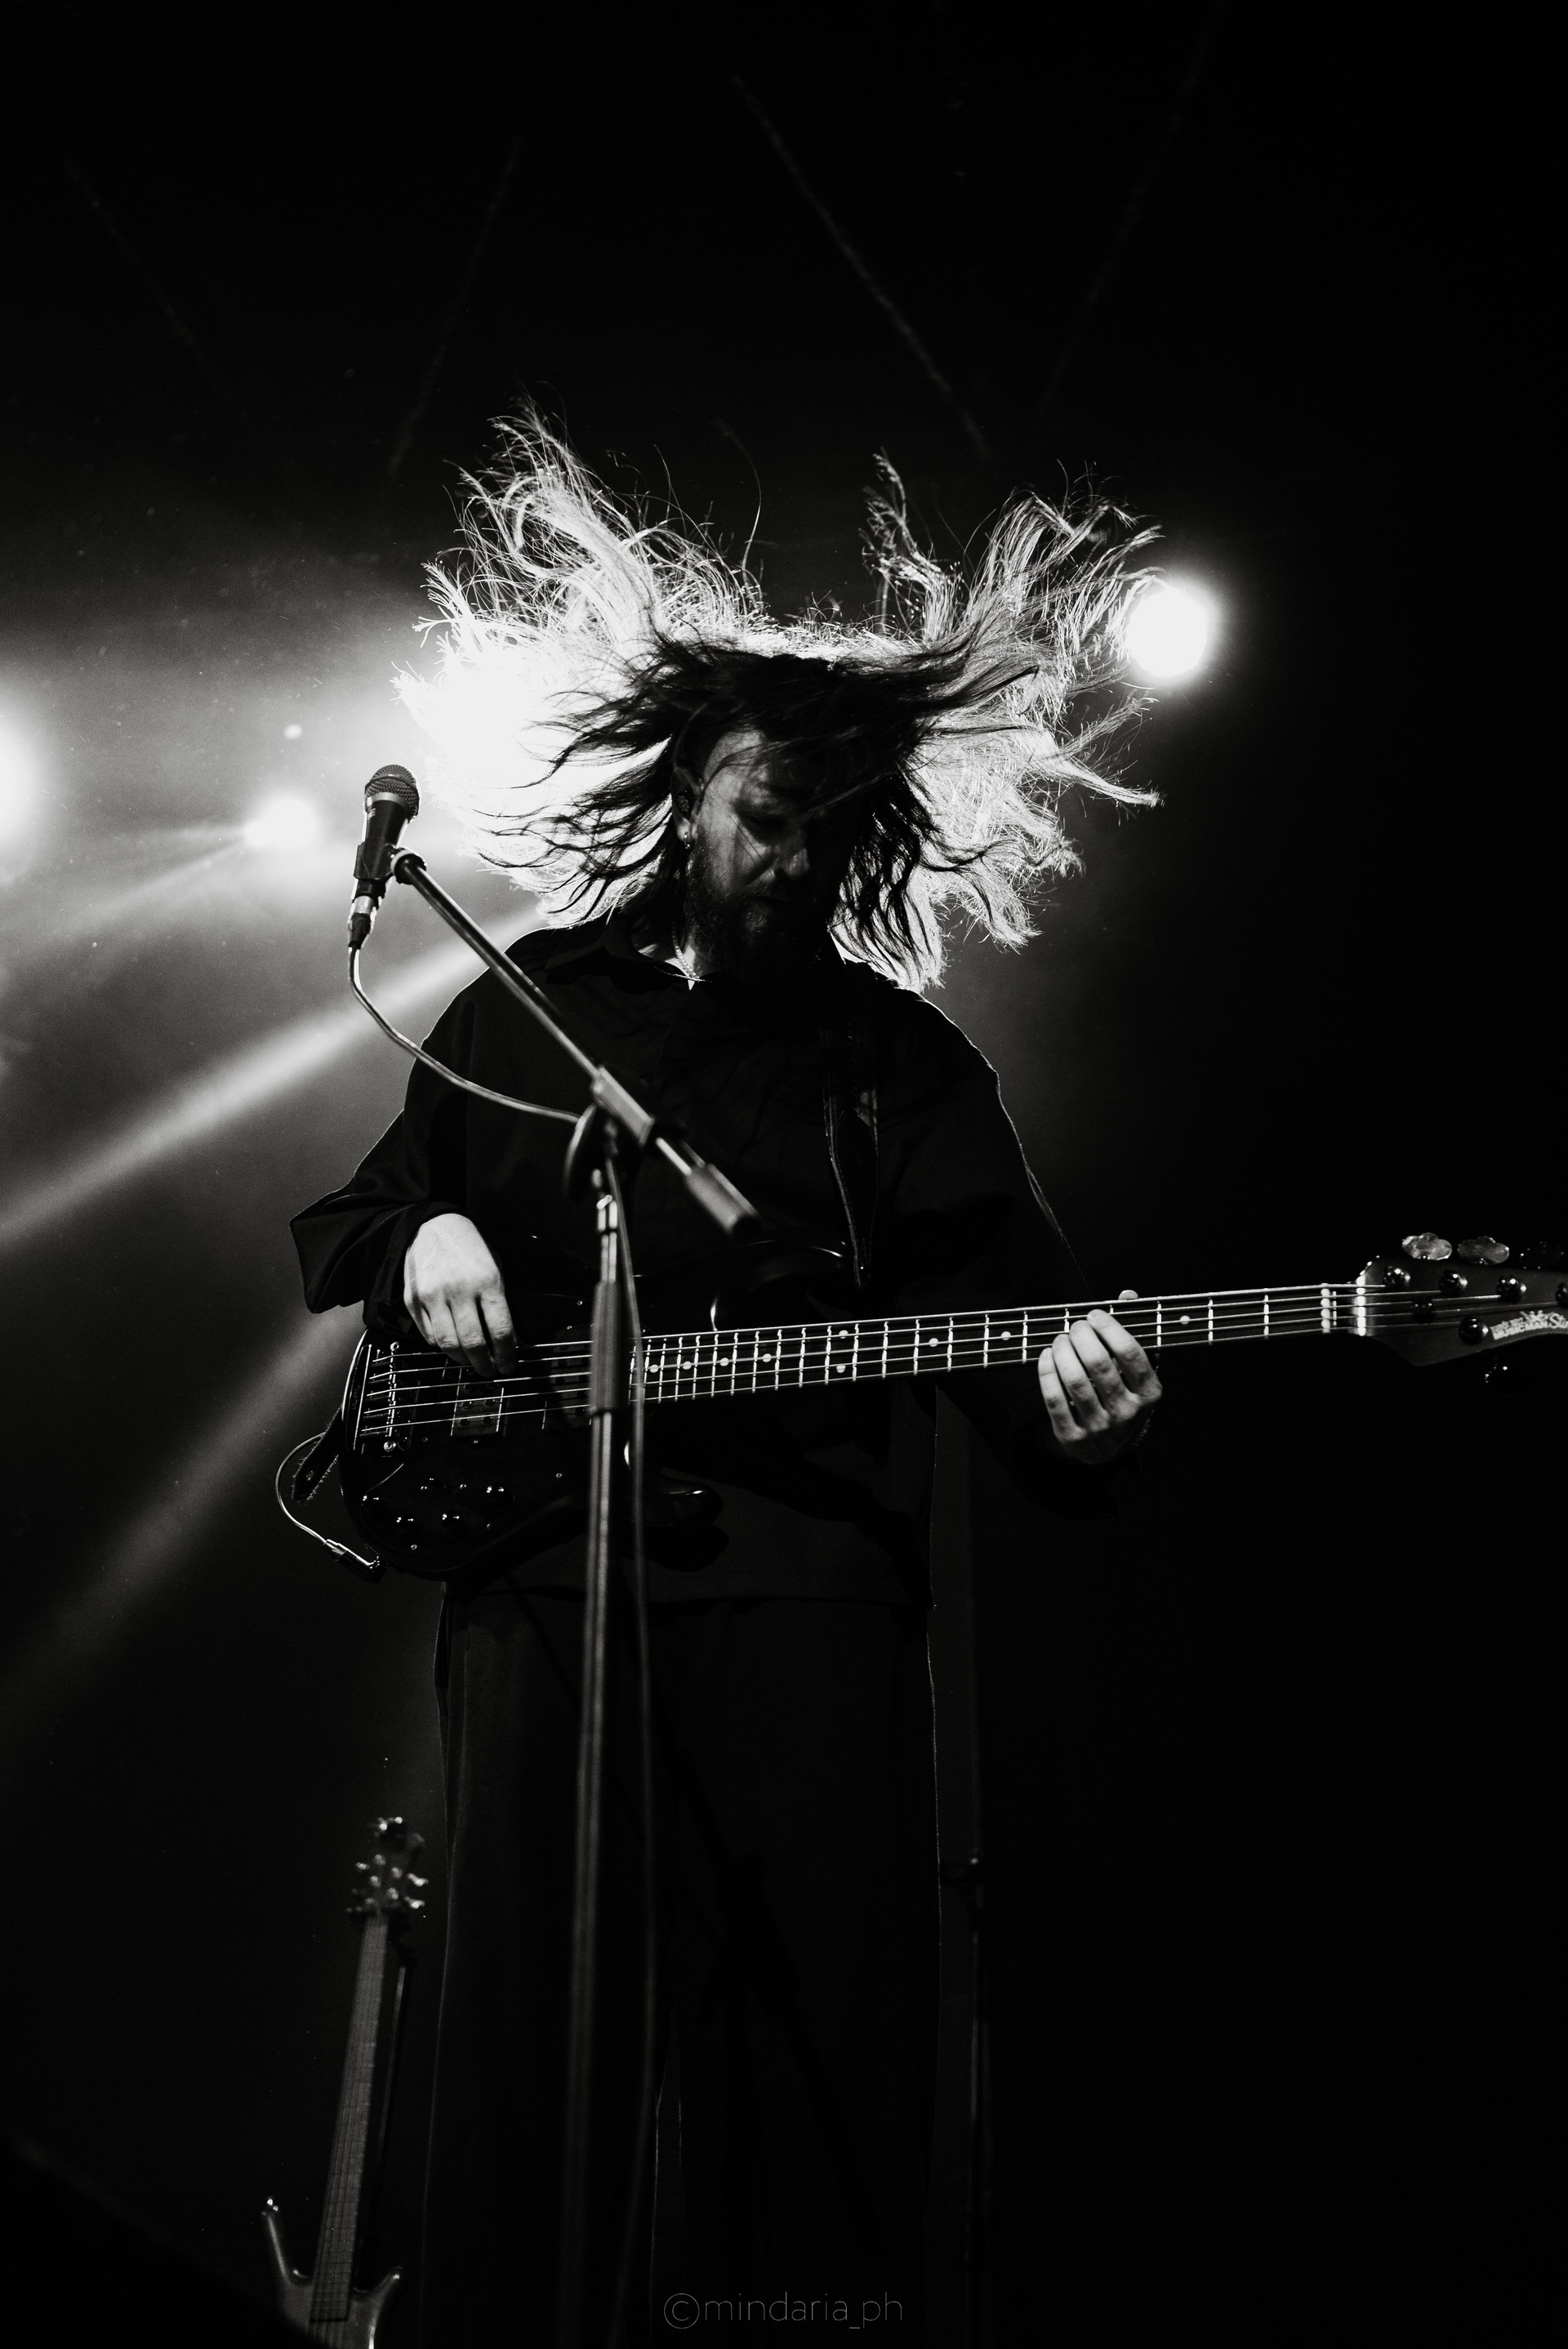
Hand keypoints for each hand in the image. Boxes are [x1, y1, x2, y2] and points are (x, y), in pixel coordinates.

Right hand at [403, 1213, 517, 1374]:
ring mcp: (433, 1296)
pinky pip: (429, 1336)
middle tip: (490, 1370)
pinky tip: (452, 1345)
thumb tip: (510, 1338)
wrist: (430, 1225)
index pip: (500, 1329)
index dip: (506, 1354)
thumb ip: (500, 1302)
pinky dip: (442, 1346)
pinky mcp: (413, 1301)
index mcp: (486, 1281)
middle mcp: (459, 1290)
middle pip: (473, 1343)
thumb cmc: (468, 1246)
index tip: (508, 1365)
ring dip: (462, 1361)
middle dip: (485, 1364)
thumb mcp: (495, 1267)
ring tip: (471, 1363)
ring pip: (448, 1345)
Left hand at [1036, 1288, 1160, 1465]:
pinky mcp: (1074, 1438)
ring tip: (1059, 1339)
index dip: (1110, 1328)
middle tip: (1074, 1326)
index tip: (1094, 1315)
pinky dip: (1047, 1374)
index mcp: (1150, 1394)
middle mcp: (1128, 1413)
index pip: (1131, 1354)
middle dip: (1082, 1337)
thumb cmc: (1124, 1397)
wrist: (1109, 1447)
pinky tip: (1046, 1357)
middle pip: (1100, 1364)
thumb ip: (1135, 1331)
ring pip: (1076, 1381)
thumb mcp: (1137, 1370)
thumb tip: (1128, 1295)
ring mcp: (1101, 1428)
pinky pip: (1055, 1401)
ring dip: (1062, 1352)